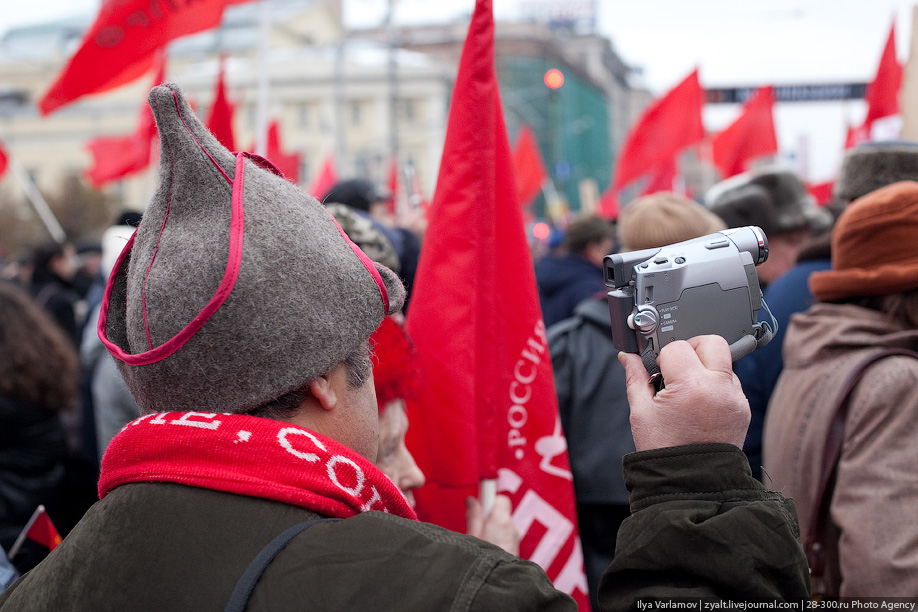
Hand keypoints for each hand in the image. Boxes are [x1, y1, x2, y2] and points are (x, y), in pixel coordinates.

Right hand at [466, 494, 518, 555]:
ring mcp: (514, 538)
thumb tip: (471, 500)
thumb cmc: (484, 559)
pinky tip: (489, 548)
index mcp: (501, 521)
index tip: (479, 505)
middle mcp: (511, 527)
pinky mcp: (514, 547)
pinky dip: (498, 538)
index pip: (501, 499)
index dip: (488, 501)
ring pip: (502, 525)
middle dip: (488, 516)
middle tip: (477, 527)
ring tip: (482, 541)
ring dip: (492, 528)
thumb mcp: (472, 536)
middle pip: (500, 512)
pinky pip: (505, 535)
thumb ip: (473, 516)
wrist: (497, 583)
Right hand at [619, 335, 749, 451]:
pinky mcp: (743, 409)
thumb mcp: (641, 412)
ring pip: (723, 361)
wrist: (691, 483)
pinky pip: (730, 383)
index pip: (677, 346)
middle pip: (712, 341)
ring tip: (687, 392)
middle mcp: (719, 388)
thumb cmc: (665, 451)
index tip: (657, 372)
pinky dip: (715, 386)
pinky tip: (699, 404)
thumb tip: (629, 358)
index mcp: (692, 386)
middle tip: (676, 367)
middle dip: (691, 348)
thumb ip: (635, 378)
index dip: (662, 357)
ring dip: (704, 367)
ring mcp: (735, 399)